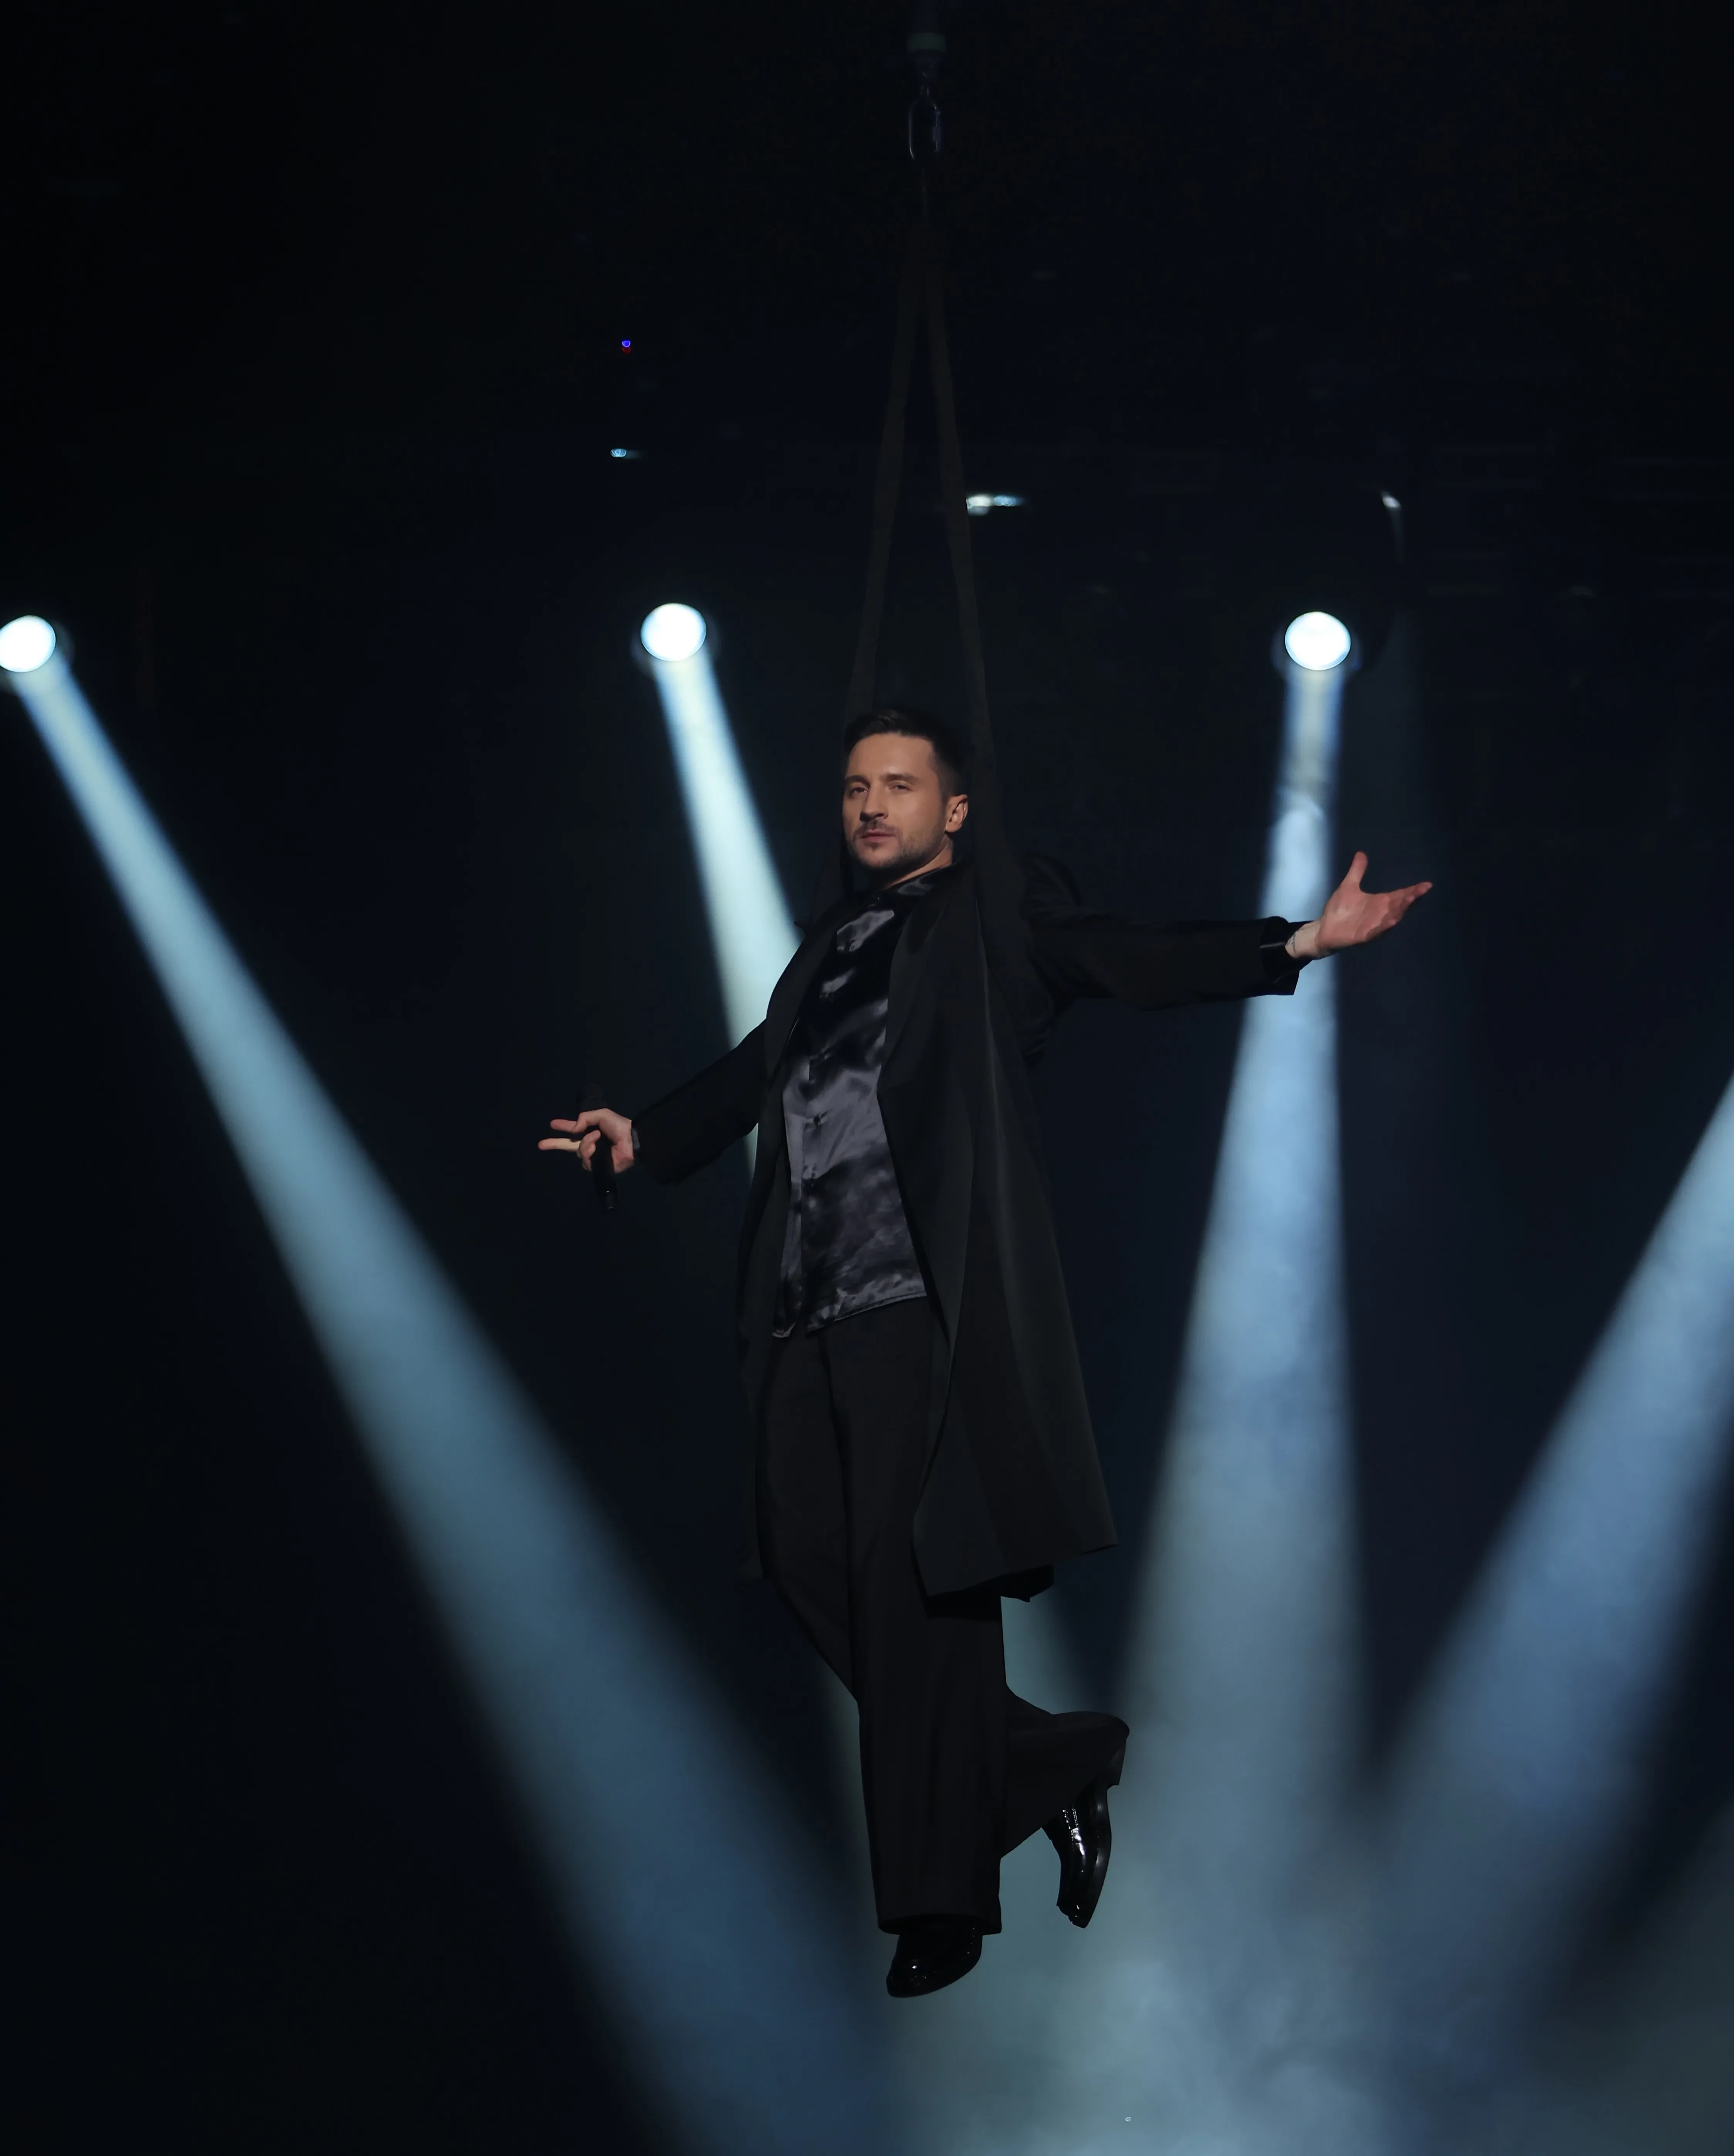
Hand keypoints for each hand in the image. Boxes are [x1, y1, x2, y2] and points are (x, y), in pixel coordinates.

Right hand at [539, 1106, 635, 1174]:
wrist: (631, 1140)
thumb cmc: (618, 1126)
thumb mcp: (601, 1115)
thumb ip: (584, 1118)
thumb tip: (572, 1130)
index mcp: (590, 1131)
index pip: (573, 1129)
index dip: (563, 1126)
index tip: (552, 1124)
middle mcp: (589, 1143)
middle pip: (567, 1145)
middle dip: (554, 1144)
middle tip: (540, 1144)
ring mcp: (592, 1156)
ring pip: (577, 1151)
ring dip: (586, 1143)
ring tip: (597, 1137)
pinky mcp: (596, 1166)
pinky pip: (585, 1160)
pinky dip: (589, 1151)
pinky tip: (598, 1147)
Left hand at [1289, 852, 1431, 958]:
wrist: (1324, 929)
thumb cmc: (1338, 910)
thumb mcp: (1348, 886)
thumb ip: (1357, 871)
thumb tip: (1361, 853)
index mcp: (1379, 902)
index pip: (1399, 895)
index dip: (1412, 890)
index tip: (1427, 884)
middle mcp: (1380, 914)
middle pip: (1399, 905)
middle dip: (1410, 897)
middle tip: (1422, 889)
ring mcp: (1374, 925)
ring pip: (1391, 917)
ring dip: (1400, 909)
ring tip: (1410, 899)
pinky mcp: (1364, 935)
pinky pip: (1377, 930)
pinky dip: (1384, 925)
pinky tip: (1392, 920)